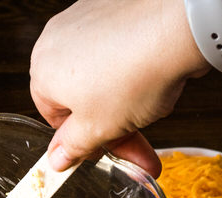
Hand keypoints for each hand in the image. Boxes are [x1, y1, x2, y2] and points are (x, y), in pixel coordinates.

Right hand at [30, 0, 211, 174]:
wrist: (178, 29)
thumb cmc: (135, 76)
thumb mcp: (99, 129)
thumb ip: (72, 147)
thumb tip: (57, 159)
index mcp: (42, 72)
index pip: (54, 117)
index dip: (82, 137)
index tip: (104, 147)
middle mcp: (56, 40)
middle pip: (78, 94)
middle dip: (108, 120)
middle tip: (133, 137)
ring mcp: (84, 19)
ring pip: (99, 71)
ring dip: (122, 95)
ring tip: (148, 104)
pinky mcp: (111, 6)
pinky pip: (117, 45)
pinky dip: (132, 62)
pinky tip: (153, 74)